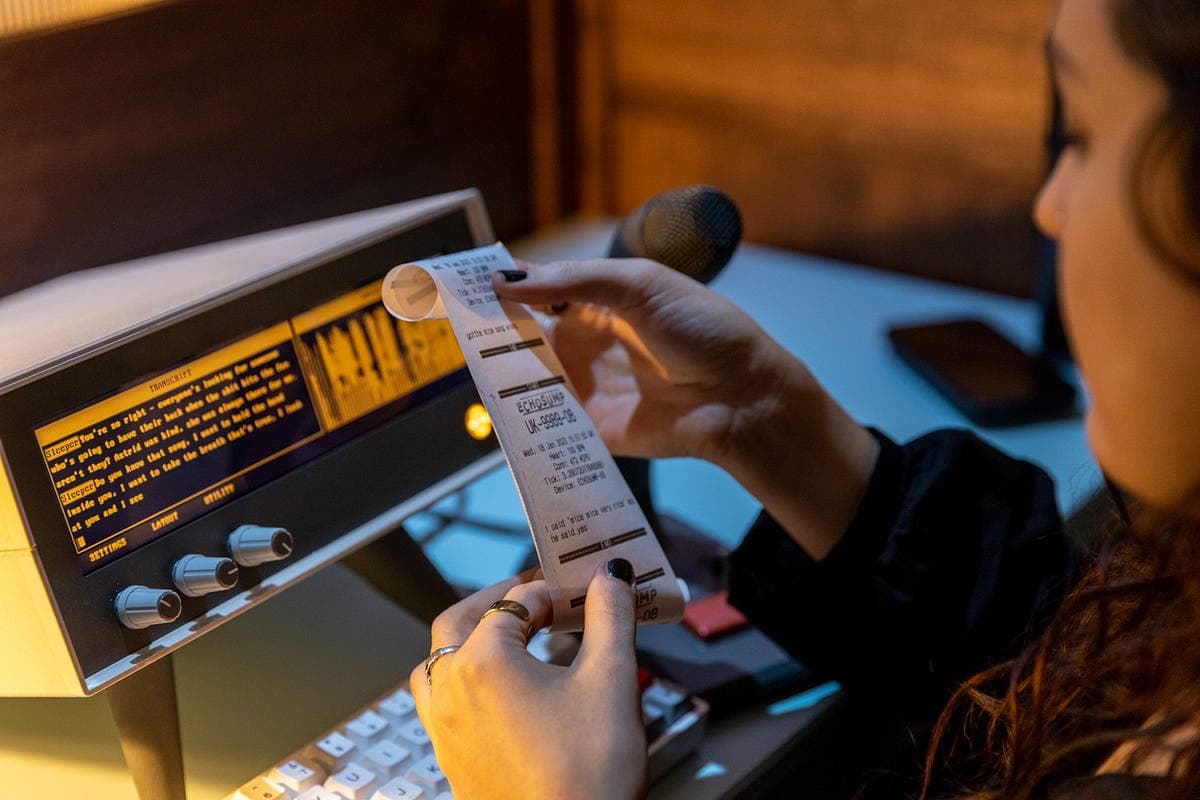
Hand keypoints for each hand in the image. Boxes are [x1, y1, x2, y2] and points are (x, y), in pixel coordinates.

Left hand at [410, 561, 645, 799]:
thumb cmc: (587, 776)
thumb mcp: (611, 680)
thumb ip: (610, 617)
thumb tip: (609, 577)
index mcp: (483, 663)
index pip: (515, 602)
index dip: (552, 589)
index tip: (579, 589)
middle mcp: (450, 692)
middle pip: (458, 621)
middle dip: (497, 600)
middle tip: (535, 594)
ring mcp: (445, 729)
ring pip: (437, 662)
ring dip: (468, 638)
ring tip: (507, 635)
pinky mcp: (452, 759)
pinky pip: (440, 701)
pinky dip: (462, 678)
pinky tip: (496, 690)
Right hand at [493, 257, 878, 559]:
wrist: (742, 397)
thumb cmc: (704, 329)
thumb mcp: (640, 284)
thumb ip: (573, 281)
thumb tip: (509, 281)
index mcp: (597, 300)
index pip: (536, 288)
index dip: (500, 284)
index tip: (458, 280)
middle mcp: (584, 342)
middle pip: (520, 334)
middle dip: (486, 327)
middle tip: (447, 319)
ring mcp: (583, 384)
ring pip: (523, 376)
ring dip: (494, 369)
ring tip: (461, 356)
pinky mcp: (587, 427)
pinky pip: (543, 420)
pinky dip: (517, 412)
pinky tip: (492, 399)